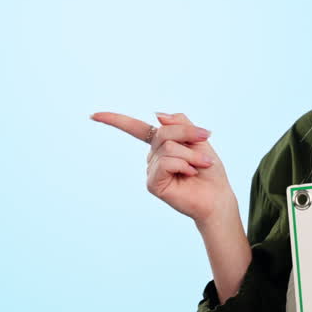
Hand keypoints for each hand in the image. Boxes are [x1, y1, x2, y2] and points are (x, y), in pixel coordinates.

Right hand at [89, 110, 236, 223]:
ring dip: (190, 155)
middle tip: (205, 147)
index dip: (115, 120)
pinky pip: (166, 162)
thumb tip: (156, 115)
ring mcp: (151, 170)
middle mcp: (152, 157)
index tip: (94, 115)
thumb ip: (179, 124)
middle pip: (163, 132)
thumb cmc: (209, 170)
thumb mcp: (198, 139)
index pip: (135, 129)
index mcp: (161, 144)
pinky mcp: (153, 183)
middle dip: (188, 136)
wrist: (217, 196)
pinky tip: (190, 174)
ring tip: (199, 166)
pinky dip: (183, 164)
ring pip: (167, 147)